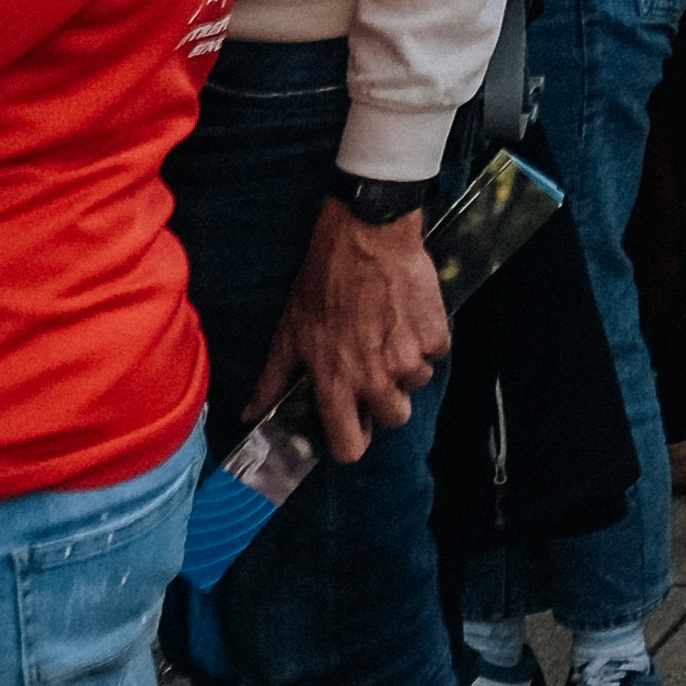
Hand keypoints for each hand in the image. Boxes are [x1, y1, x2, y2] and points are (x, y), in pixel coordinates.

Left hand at [273, 198, 452, 464]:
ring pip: (417, 383)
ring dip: (407, 367)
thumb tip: (248, 415)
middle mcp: (376, 378)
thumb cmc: (323, 284)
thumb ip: (273, 381)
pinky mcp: (437, 333)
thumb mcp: (289, 333)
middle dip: (385, 401)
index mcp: (336, 384)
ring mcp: (410, 357)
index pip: (351, 448)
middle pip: (395, 419)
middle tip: (374, 373)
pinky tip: (409, 318)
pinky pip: (437, 352)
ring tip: (391, 337)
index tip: (350, 424)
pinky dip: (427, 340)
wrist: (367, 237)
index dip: (351, 441)